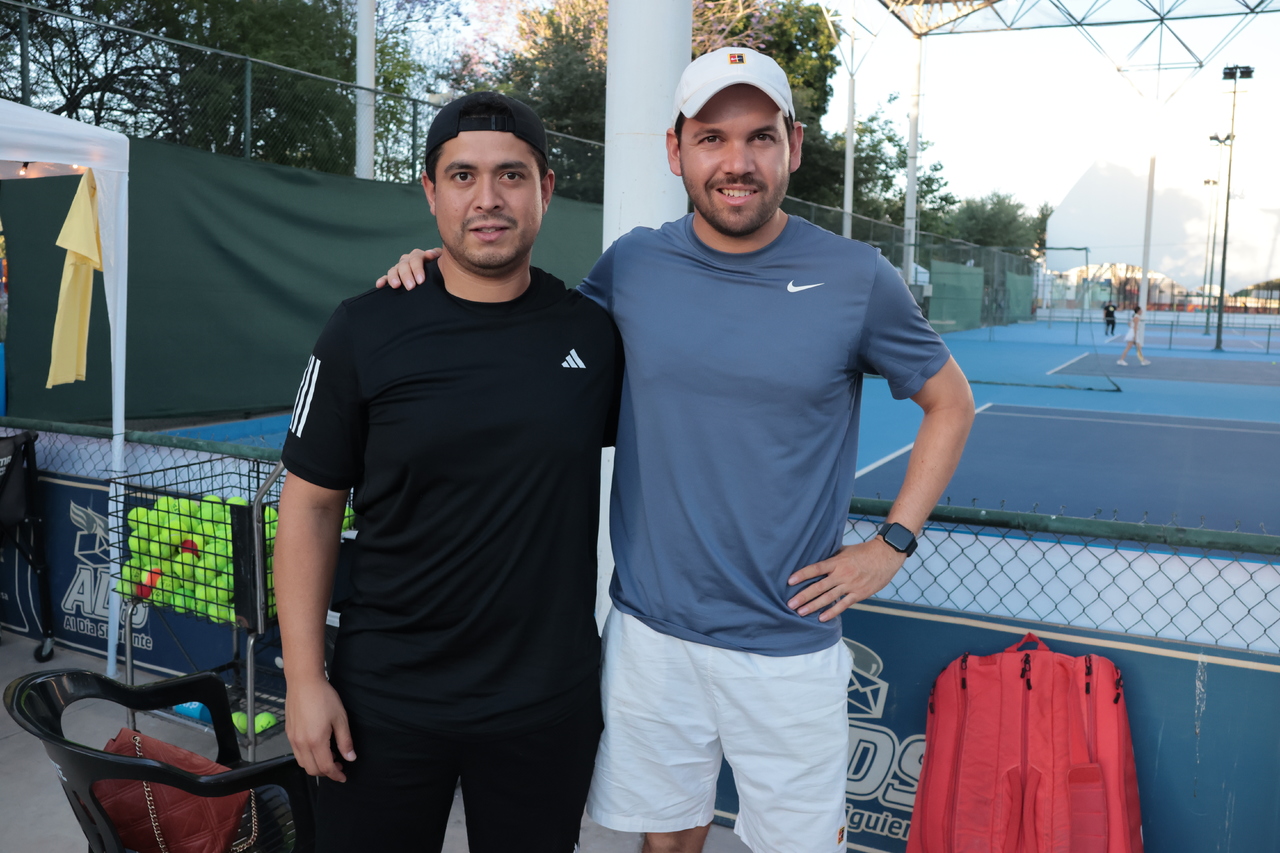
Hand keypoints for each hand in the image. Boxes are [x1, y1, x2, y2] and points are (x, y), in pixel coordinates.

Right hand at [284, 675, 355, 781]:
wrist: (303, 682)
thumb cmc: (324, 698)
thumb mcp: (340, 718)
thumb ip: (345, 741)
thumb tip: (350, 758)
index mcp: (315, 742)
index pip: (326, 767)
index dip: (336, 775)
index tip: (344, 777)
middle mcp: (301, 744)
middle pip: (312, 770)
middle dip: (326, 772)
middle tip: (339, 765)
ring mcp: (292, 740)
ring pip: (303, 763)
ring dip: (316, 766)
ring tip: (330, 756)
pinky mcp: (289, 734)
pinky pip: (297, 754)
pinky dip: (308, 758)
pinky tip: (318, 748)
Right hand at [374, 248, 441, 289]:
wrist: (438, 277)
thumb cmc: (441, 269)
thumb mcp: (442, 262)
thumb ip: (437, 255)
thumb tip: (430, 253)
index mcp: (419, 256)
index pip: (416, 259)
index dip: (417, 269)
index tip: (421, 281)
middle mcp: (408, 260)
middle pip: (404, 265)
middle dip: (406, 276)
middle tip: (411, 287)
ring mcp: (400, 268)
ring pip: (394, 270)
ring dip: (394, 277)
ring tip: (396, 285)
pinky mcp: (394, 277)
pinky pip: (386, 277)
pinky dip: (383, 280)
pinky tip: (379, 285)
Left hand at [786, 538, 906, 621]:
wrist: (886, 556)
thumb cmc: (864, 552)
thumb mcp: (845, 550)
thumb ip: (831, 557)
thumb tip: (816, 559)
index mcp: (837, 562)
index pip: (816, 568)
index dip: (802, 574)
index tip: (789, 581)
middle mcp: (842, 574)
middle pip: (819, 586)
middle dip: (803, 596)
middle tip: (790, 604)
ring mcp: (850, 585)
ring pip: (829, 598)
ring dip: (814, 606)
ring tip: (800, 612)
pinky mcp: (859, 594)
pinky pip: (843, 605)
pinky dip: (832, 612)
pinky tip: (821, 618)